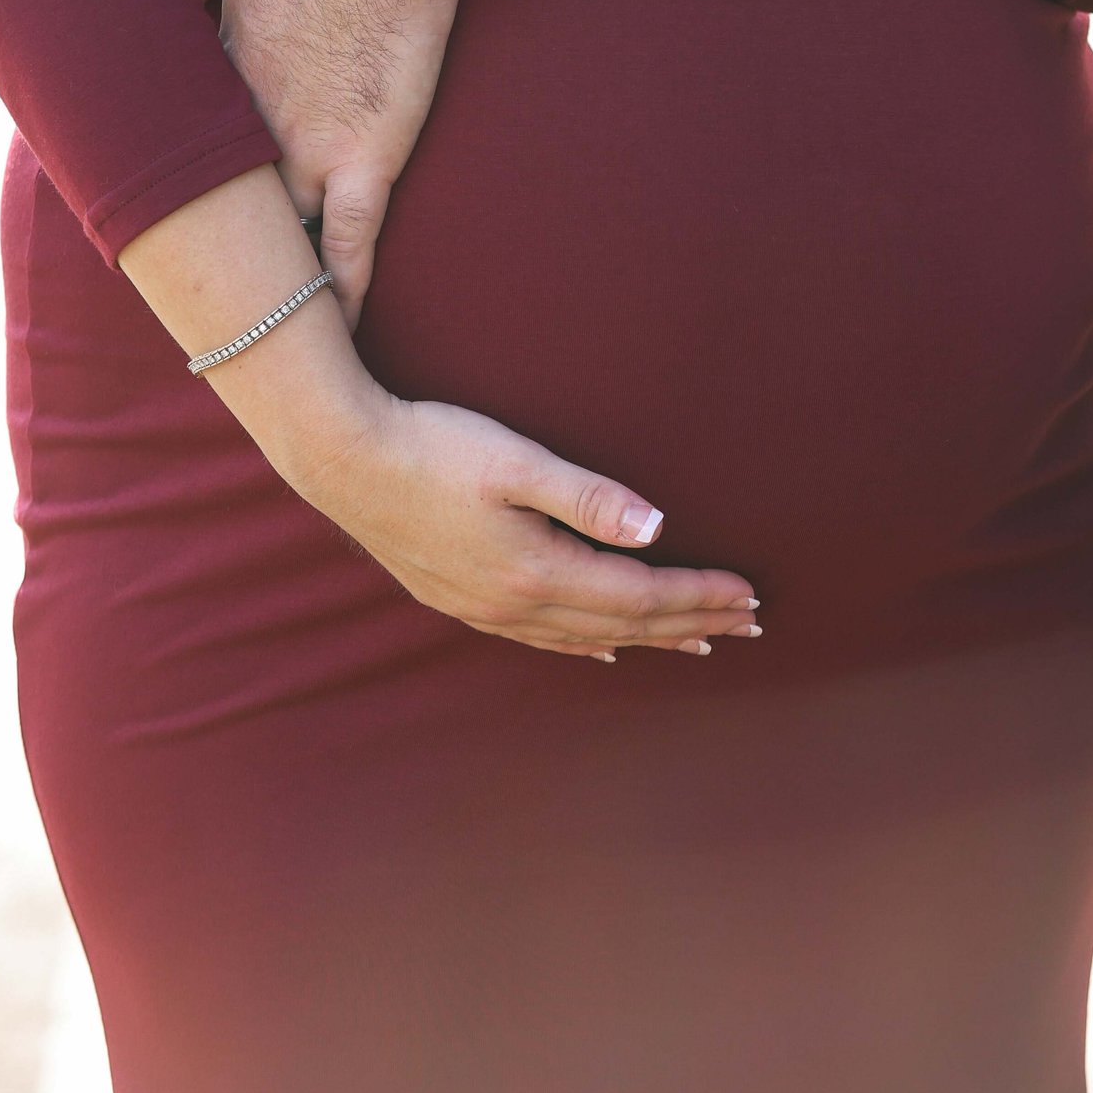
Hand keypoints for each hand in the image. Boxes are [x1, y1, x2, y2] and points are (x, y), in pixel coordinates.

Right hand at [122, 169, 757, 661]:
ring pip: (586, 635)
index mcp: (536, 570)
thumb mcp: (517, 461)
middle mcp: (515, 603)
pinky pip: (543, 638)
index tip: (748, 595)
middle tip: (748, 626)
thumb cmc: (434, 445)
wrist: (344, 458)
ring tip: (695, 643)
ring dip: (646, 638)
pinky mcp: (462, 598)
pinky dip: (585, 643)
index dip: (698, 595)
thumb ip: (588, 497)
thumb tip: (657, 531)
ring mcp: (485, 607)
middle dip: (689, 623)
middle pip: (622, 622)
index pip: (640, 593)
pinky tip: (601, 647)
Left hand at [194, 0, 460, 324]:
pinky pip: (351, 245)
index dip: (178, 187)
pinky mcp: (370, 157)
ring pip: (277, 239)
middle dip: (210, 253)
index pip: (182, 154)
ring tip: (257, 334)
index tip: (169, 216)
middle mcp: (250, 128)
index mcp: (215, 79)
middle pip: (219, 211)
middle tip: (195, 300)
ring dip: (270, 283)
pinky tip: (336, 329)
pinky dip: (341, 292)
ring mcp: (308, 148)